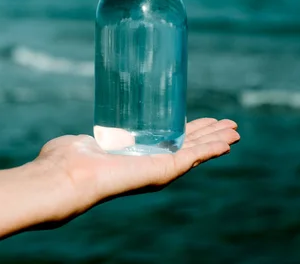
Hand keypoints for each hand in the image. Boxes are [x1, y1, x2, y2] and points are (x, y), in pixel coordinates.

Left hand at [35, 118, 239, 223]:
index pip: (168, 141)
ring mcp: (155, 168)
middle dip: (209, 135)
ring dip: (216, 141)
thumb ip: (86, 143)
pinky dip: (211, 151)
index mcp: (135, 155)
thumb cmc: (65, 161)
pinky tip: (227, 143)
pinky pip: (190, 159)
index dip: (189, 131)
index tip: (205, 120)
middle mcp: (148, 163)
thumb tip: (79, 141)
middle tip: (230, 124)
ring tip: (236, 132)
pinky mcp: (159, 171)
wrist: (64, 178)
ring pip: (194, 152)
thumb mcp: (82, 144)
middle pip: (187, 146)